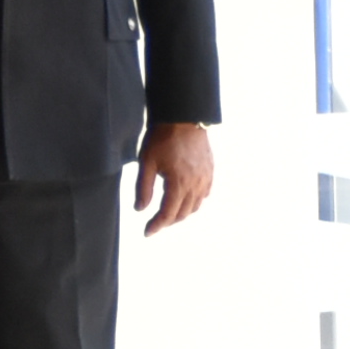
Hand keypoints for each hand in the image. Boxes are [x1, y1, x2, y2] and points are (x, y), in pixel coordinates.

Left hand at [134, 120, 214, 234]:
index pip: (168, 214)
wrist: (184, 116)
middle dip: (168, 221)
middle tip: (155, 223)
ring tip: (168, 213)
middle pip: (182, 213)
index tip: (147, 232)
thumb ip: (143, 188)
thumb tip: (139, 209)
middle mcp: (196, 184)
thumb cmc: (162, 137)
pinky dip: (195, 201)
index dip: (157, 225)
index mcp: (179, 183)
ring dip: (181, 213)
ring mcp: (205, 178)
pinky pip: (204, 194)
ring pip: (195, 206)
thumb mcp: (147, 162)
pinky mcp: (210, 171)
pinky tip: (186, 199)